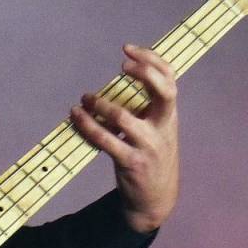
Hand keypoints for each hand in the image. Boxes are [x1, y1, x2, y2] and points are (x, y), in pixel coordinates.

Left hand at [70, 43, 179, 232]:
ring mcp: (148, 146)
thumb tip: (120, 78)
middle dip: (144, 73)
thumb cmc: (151, 156)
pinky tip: (77, 117)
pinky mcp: (131, 162)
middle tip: (121, 65)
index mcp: (169, 115)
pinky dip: (87, 126)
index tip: (128, 49)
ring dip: (99, 104)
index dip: (152, 59)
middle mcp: (163, 127)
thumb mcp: (157, 129)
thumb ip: (146, 106)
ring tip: (84, 99)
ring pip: (123, 117)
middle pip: (164, 92)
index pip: (170, 79)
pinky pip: (105, 140)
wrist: (156, 198)